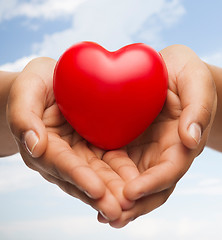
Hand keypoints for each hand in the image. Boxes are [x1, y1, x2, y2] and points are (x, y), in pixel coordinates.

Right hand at [7, 57, 136, 220]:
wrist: (52, 82)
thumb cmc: (36, 84)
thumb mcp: (26, 91)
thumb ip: (24, 117)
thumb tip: (34, 146)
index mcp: (43, 145)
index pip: (62, 163)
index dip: (79, 177)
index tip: (97, 190)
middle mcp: (62, 155)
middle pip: (82, 177)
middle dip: (101, 195)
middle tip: (120, 211)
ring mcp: (80, 153)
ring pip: (98, 175)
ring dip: (114, 191)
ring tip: (132, 205)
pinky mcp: (94, 146)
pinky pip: (109, 162)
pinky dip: (122, 174)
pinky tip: (137, 183)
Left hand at [97, 45, 216, 227]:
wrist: (168, 71)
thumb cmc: (185, 74)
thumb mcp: (195, 83)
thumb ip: (198, 108)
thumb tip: (191, 139)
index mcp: (180, 143)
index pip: (170, 171)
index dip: (152, 184)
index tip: (131, 193)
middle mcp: (162, 153)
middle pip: (150, 187)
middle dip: (133, 204)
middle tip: (110, 217)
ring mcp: (144, 151)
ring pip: (132, 182)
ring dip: (117, 200)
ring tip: (99, 213)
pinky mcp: (127, 144)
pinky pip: (117, 166)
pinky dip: (107, 180)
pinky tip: (90, 188)